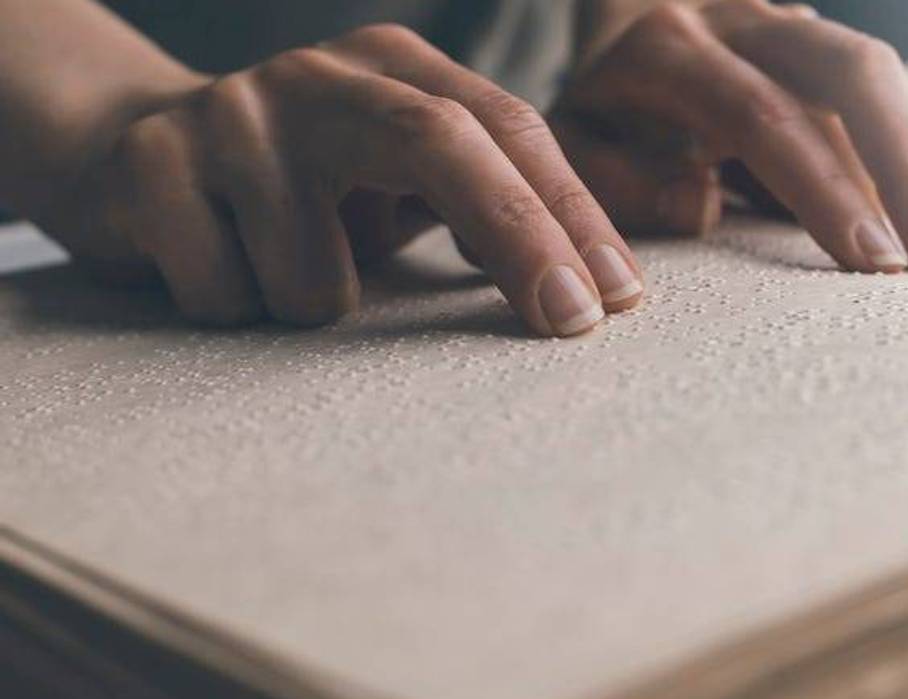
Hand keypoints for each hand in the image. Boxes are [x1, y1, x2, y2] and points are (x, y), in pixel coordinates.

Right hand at [37, 25, 642, 335]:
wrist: (129, 157)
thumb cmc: (303, 190)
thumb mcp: (400, 184)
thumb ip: (486, 210)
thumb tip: (597, 291)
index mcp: (398, 69)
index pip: (510, 130)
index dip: (572, 215)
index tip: (619, 300)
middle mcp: (322, 74)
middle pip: (441, 145)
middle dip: (520, 241)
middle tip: (572, 324)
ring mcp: (232, 112)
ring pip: (317, 278)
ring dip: (315, 308)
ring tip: (277, 270)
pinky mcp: (152, 164)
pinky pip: (227, 295)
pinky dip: (234, 312)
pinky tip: (215, 267)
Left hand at [551, 0, 907, 271]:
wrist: (620, 16)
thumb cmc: (596, 104)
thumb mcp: (571, 147)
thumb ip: (618, 181)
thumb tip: (705, 208)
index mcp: (668, 47)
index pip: (761, 114)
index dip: (823, 187)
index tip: (870, 259)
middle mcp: (741, 20)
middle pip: (851, 72)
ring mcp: (789, 23)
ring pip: (873, 80)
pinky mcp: (818, 46)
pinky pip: (870, 101)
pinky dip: (899, 163)